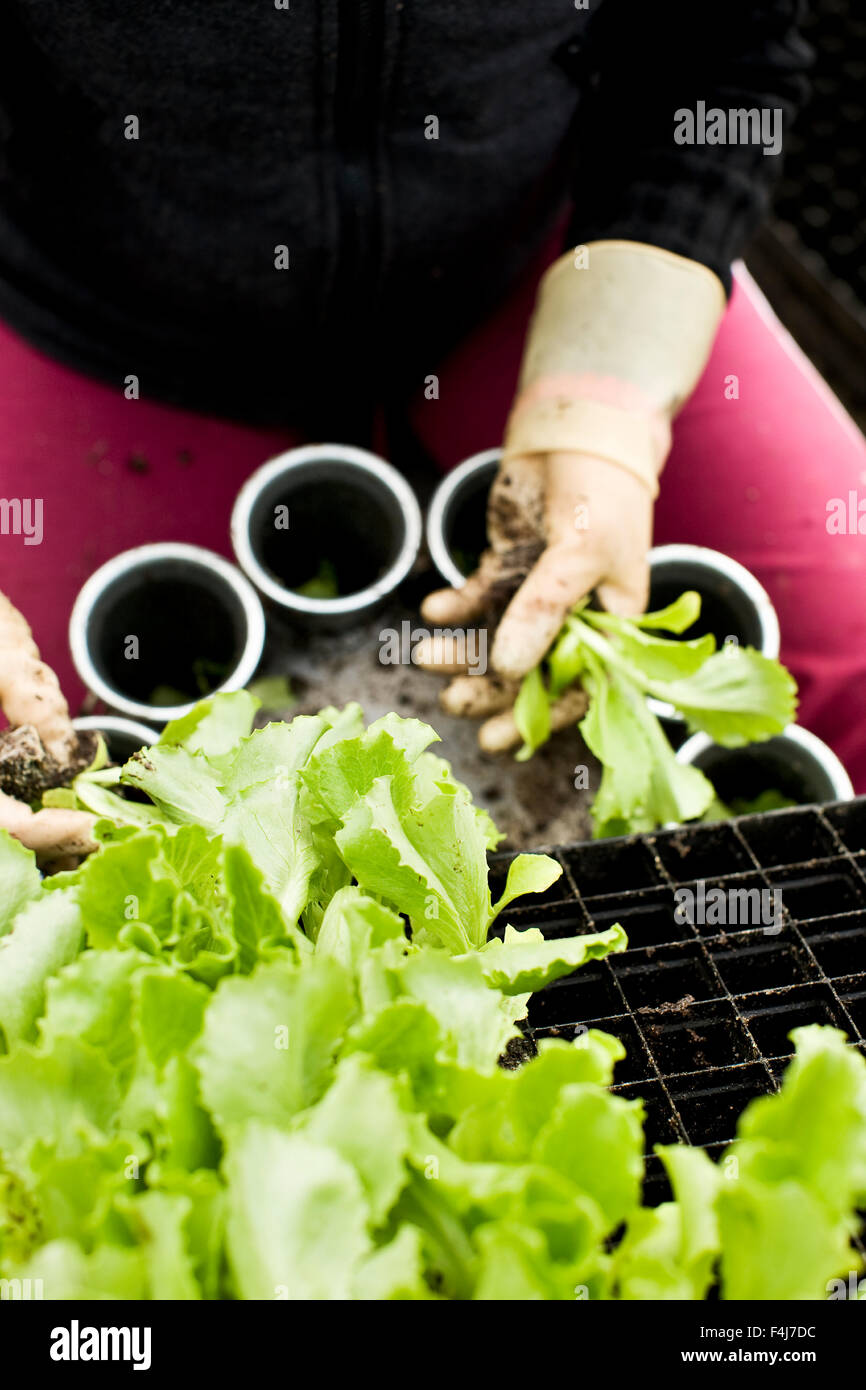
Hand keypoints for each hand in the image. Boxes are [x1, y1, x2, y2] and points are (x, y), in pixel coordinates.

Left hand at [418, 450, 652, 749]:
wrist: (575, 426)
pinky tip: (433, 609)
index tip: (498, 738)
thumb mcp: (580, 554)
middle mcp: (575, 616)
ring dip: (460, 651)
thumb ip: (544, 612)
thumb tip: (509, 669)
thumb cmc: (600, 491)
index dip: (539, 716)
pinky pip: (476, 599)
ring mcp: (537, 591)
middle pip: (528, 670)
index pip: (578, 687)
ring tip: (425, 656)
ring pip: (494, 638)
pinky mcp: (507, 566)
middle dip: (488, 690)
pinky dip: (454, 607)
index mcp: (612, 624)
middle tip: (450, 704)